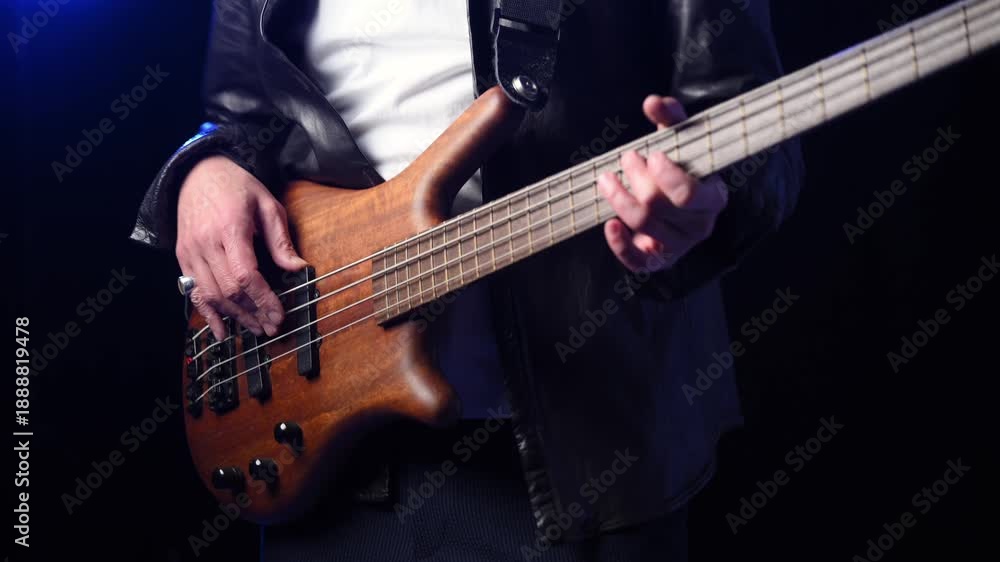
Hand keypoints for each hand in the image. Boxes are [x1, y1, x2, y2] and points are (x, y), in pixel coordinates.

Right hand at [176, 155, 307, 339]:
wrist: (198, 173)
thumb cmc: (236, 186)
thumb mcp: (267, 205)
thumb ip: (280, 240)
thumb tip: (298, 269)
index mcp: (230, 228)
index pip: (245, 275)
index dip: (263, 299)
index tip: (278, 314)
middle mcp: (205, 243)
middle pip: (229, 290)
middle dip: (253, 313)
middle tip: (271, 327)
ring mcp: (190, 252)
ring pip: (211, 295)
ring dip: (235, 316)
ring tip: (255, 327)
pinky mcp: (183, 257)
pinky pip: (194, 292)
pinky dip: (208, 314)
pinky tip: (222, 330)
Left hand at [598, 95, 728, 272]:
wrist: (681, 199)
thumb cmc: (683, 167)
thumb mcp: (681, 141)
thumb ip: (671, 119)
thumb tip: (653, 102)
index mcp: (713, 198)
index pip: (689, 195)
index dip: (666, 176)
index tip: (652, 155)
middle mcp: (700, 226)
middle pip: (658, 206)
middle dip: (636, 179)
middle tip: (628, 157)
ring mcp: (679, 246)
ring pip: (643, 226)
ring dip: (619, 200)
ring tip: (607, 179)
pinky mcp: (658, 261)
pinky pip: (638, 262)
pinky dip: (620, 245)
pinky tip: (610, 224)